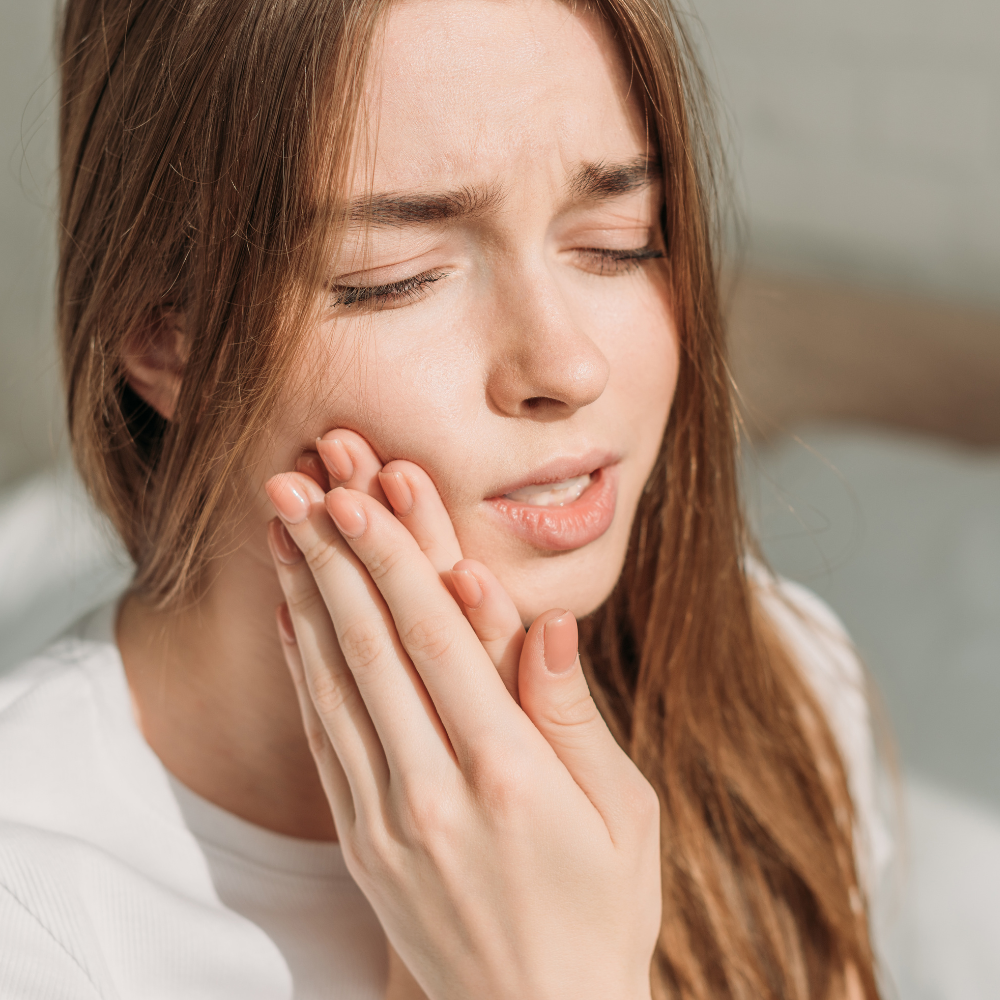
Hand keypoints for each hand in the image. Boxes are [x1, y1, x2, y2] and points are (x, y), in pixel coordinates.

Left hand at [267, 430, 661, 999]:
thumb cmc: (603, 913)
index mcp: (511, 774)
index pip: (438, 640)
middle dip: (334, 552)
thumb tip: (546, 622)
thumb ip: (573, 714)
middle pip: (373, 646)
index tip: (363, 491)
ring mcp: (385, 820)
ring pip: (333, 683)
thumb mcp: (625, 815)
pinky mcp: (360, 843)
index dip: (396, 557)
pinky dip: (302, 666)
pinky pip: (322, 736)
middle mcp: (434, 791)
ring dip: (305, 594)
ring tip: (281, 524)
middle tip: (301, 479)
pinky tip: (292, 614)